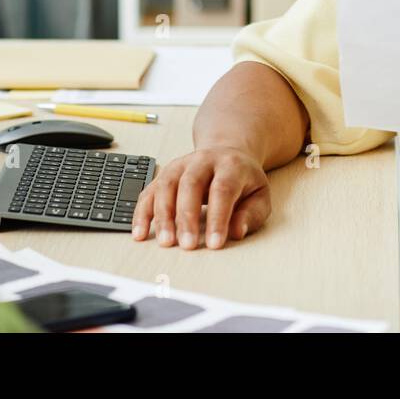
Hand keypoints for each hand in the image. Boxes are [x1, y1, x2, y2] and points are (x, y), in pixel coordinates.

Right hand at [131, 145, 270, 249]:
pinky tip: (140, 234)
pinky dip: (142, 213)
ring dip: (163, 215)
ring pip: (166, 185)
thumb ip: (251, 214)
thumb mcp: (259, 195)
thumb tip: (236, 232)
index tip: (214, 244)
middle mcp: (202, 160)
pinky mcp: (164, 175)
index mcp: (230, 165)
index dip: (217, 217)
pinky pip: (148, 192)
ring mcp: (180, 165)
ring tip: (165, 242)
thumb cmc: (243, 181)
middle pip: (190, 184)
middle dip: (187, 217)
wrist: (227, 153)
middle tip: (187, 245)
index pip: (222, 189)